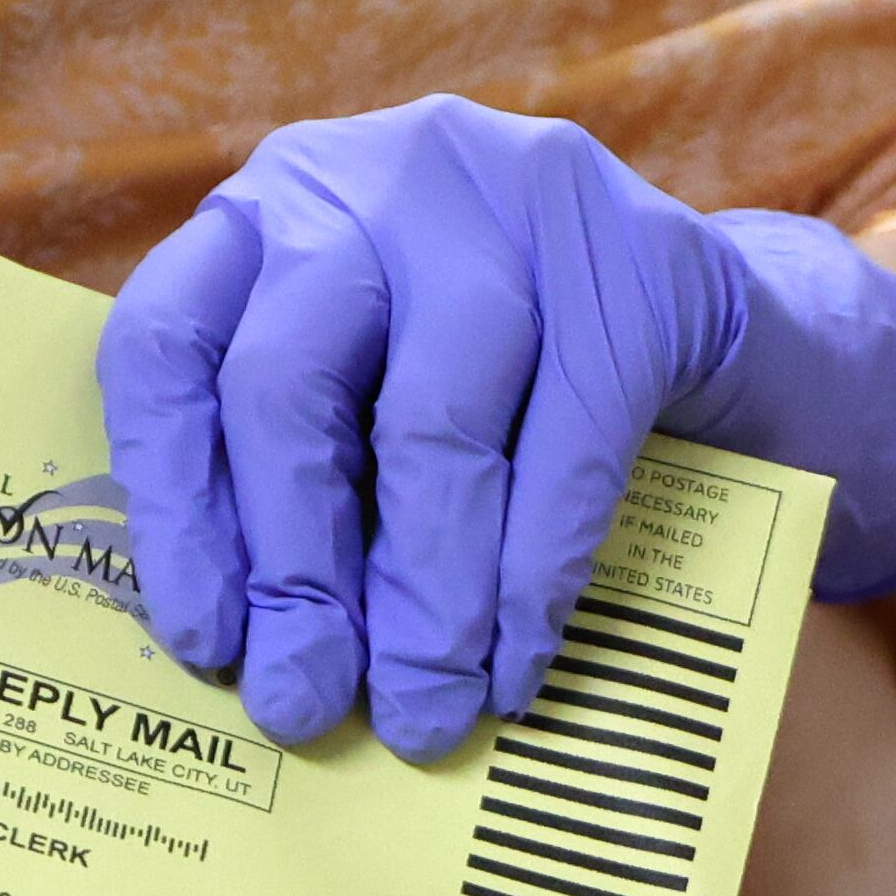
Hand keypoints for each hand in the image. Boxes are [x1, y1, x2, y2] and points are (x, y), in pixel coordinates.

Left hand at [99, 95, 895, 758]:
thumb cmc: (514, 389)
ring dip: (424, 597)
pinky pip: (570, 451)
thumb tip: (252, 661)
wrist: (725, 325)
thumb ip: (308, 476)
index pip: (170, 344)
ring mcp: (513, 205)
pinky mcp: (638, 265)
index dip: (174, 504)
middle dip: (293, 570)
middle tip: (306, 702)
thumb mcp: (384, 389)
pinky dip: (534, 582)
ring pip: (432, 423)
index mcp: (278, 211)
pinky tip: (517, 670)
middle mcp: (378, 181)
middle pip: (286, 381)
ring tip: (425, 714)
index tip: (205, 642)